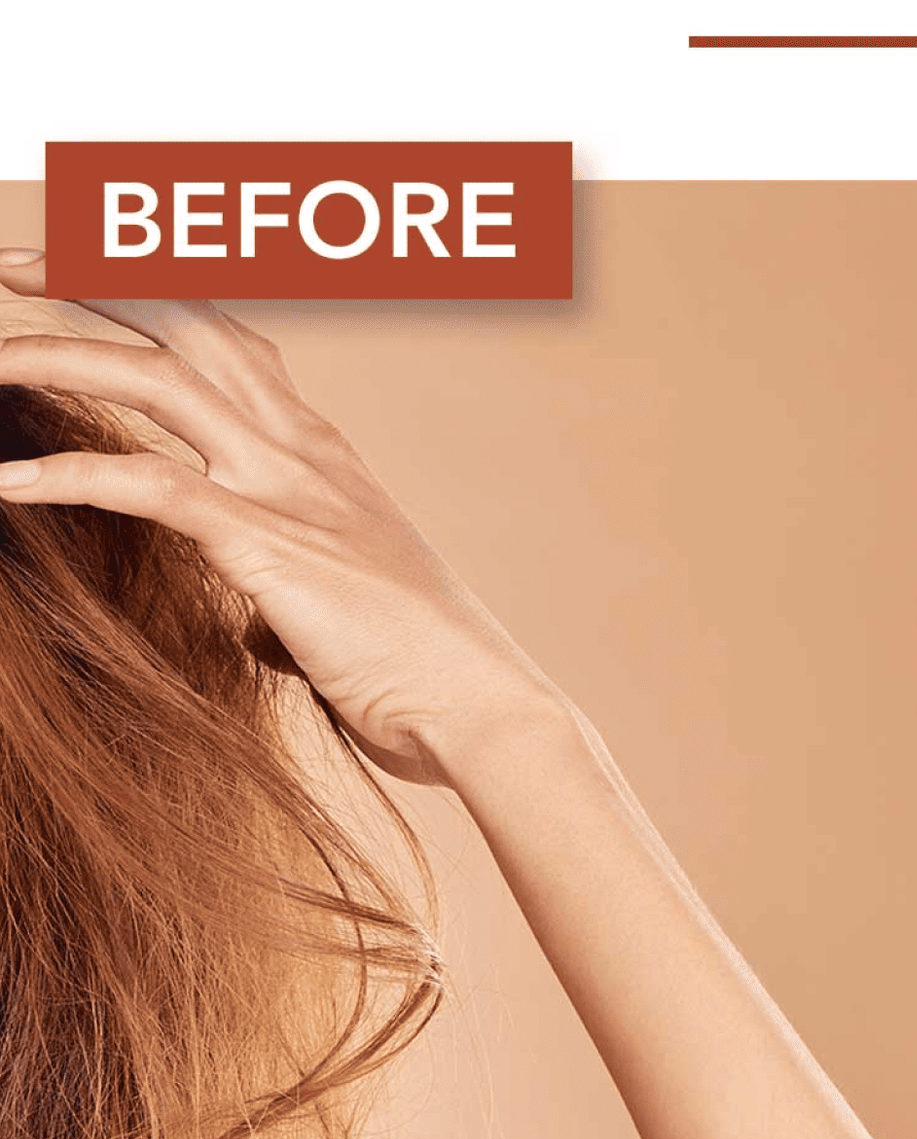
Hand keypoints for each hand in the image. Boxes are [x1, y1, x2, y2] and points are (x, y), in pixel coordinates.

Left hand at [0, 250, 558, 785]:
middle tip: (8, 266)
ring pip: (159, 377)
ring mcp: (291, 493)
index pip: (235, 341)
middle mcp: (307, 453)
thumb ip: (289, 597)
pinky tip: (5, 484)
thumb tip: (257, 624)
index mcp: (328, 459)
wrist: (485, 711)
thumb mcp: (348, 618)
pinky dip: (70, 474)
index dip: (156, 297)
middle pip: (190, 322)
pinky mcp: (270, 548)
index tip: (79, 280)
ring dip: (57, 355)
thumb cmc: (426, 679)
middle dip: (89, 279)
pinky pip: (150, 485)